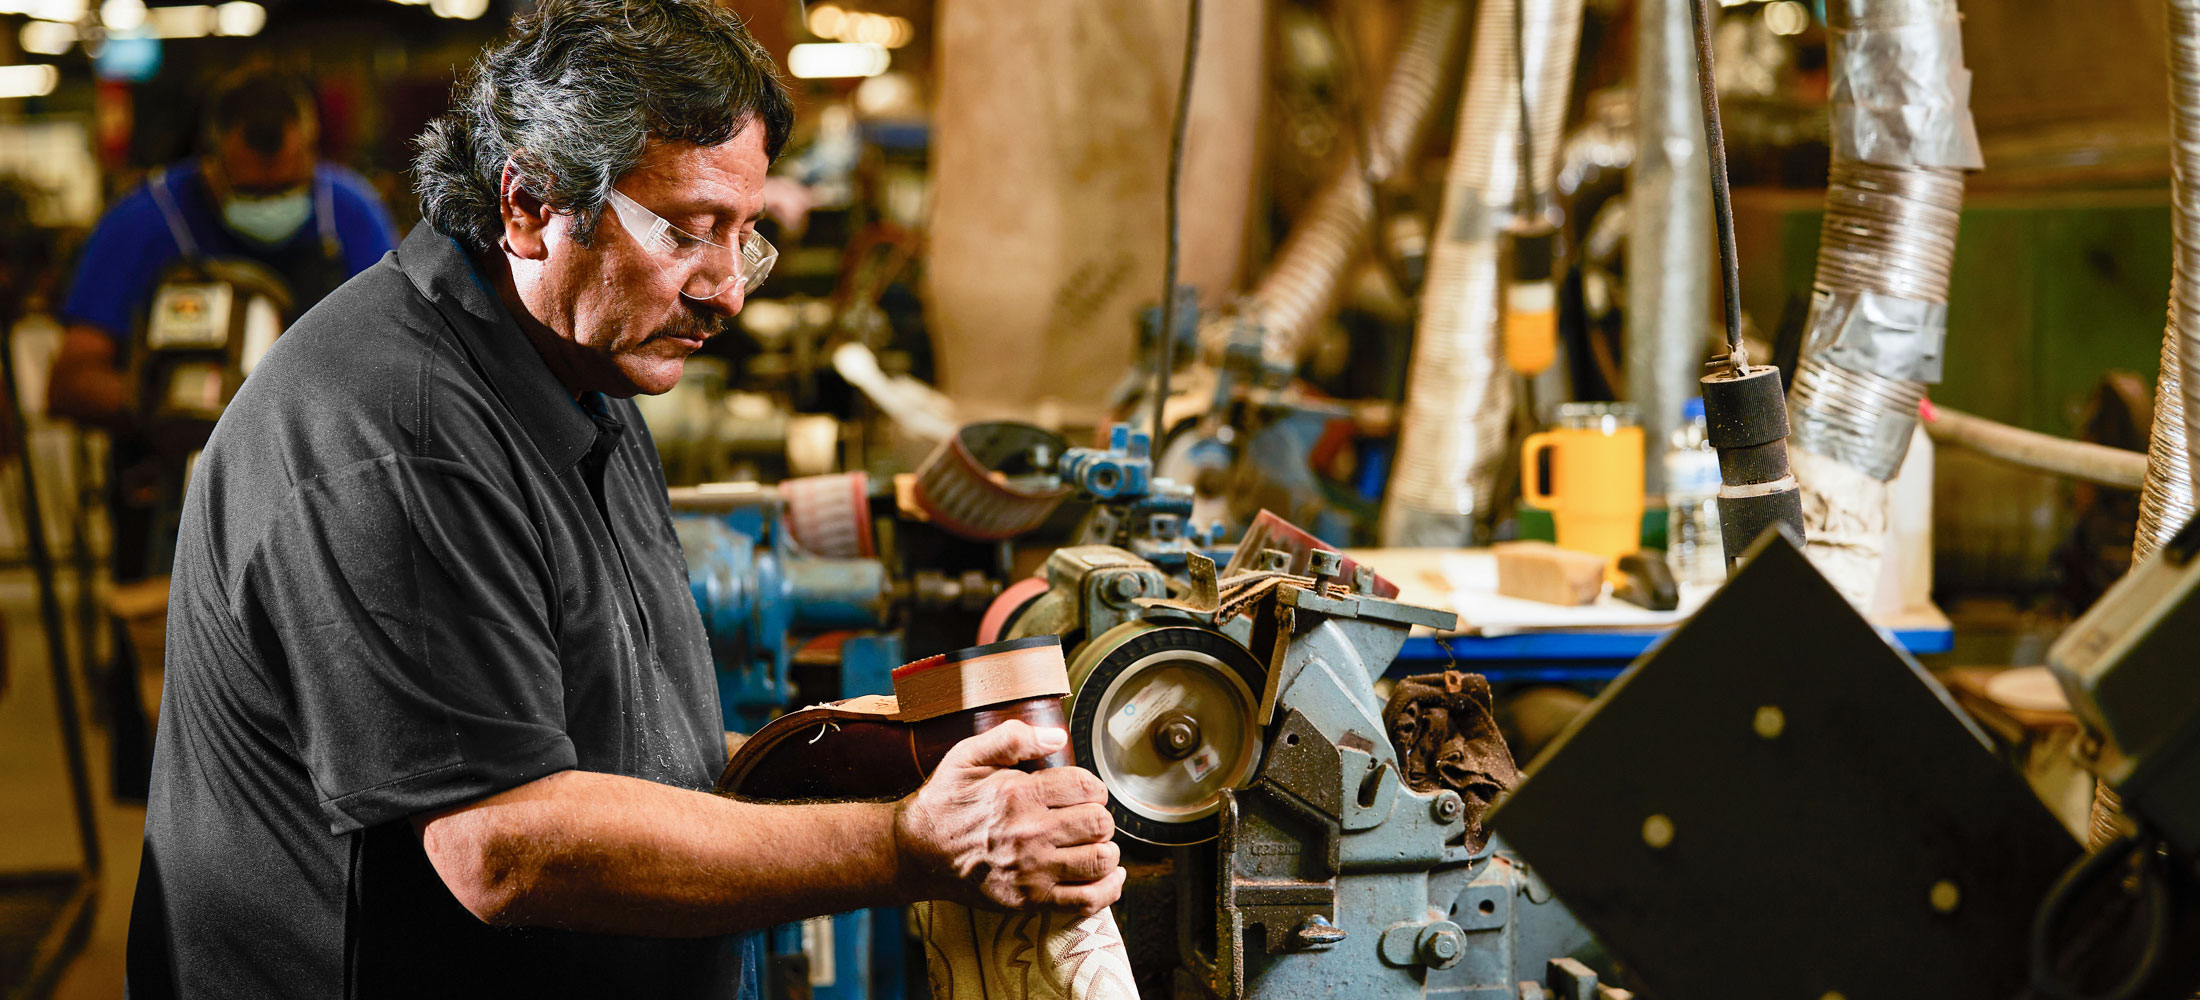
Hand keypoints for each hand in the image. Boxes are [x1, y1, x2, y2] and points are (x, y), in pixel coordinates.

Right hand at [893, 720, 1124, 914]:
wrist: (915, 854)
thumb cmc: (943, 802)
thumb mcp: (966, 756)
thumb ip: (1011, 738)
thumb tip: (1058, 737)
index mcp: (1018, 795)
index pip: (1086, 787)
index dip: (1094, 787)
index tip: (1085, 793)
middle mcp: (1029, 834)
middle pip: (1099, 823)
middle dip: (1100, 817)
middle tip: (1088, 818)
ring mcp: (1031, 871)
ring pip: (1099, 860)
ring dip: (1107, 850)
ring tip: (1095, 844)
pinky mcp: (1029, 900)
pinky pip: (1085, 900)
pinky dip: (1107, 889)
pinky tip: (1109, 877)